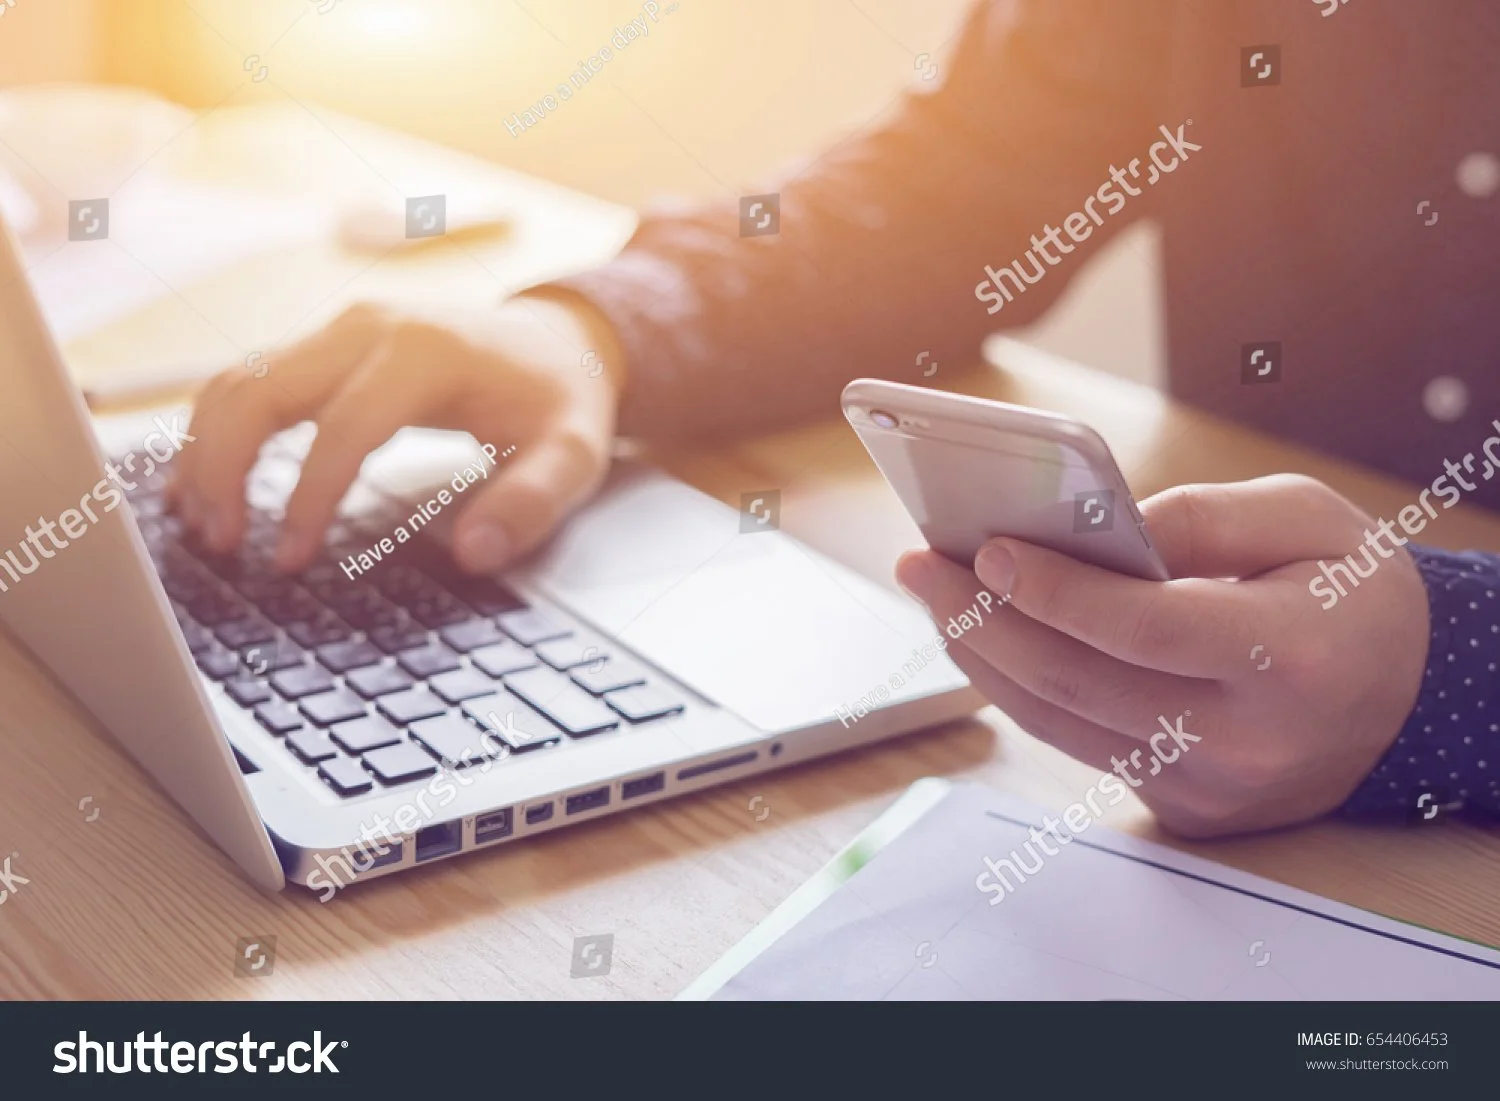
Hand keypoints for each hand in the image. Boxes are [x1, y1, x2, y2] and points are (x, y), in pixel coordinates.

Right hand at [170, 292, 625, 573]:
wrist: (558, 341)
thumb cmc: (560, 400)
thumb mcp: (572, 454)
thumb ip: (532, 502)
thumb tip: (477, 554)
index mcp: (426, 352)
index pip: (343, 428)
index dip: (307, 498)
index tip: (288, 559)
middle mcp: (370, 328)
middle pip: (263, 390)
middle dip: (225, 468)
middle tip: (220, 543)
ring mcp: (341, 330)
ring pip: (240, 380)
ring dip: (207, 450)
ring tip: (202, 524)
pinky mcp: (326, 345)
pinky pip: (250, 379)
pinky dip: (216, 429)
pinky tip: (200, 481)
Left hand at [895, 475, 1430, 836]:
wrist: (1404, 702)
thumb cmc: (1352, 594)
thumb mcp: (1307, 517)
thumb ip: (1199, 514)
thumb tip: (1084, 528)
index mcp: (1290, 658)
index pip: (1144, 629)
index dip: (1055, 590)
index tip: (987, 551)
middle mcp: (1247, 739)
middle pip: (1077, 682)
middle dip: (981, 620)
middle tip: (921, 564)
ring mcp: (1211, 787)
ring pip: (1060, 722)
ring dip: (981, 657)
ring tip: (934, 596)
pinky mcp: (1183, 808)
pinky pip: (1078, 743)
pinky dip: (1022, 689)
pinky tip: (986, 640)